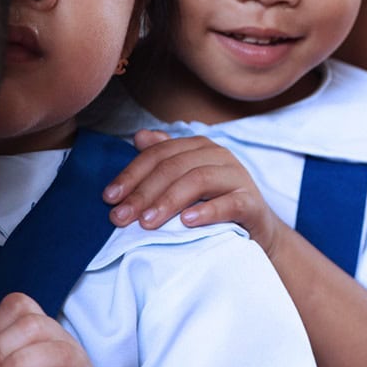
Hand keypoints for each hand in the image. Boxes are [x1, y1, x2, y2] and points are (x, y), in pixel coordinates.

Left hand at [103, 131, 283, 253]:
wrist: (257, 230)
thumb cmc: (215, 203)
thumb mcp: (186, 180)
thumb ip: (164, 158)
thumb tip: (139, 136)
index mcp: (199, 147)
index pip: (159, 154)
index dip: (131, 174)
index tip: (109, 198)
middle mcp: (219, 156)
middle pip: (174, 167)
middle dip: (143, 192)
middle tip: (121, 217)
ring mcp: (238, 177)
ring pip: (199, 180)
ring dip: (169, 201)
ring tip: (147, 222)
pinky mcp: (252, 202)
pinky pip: (230, 203)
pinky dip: (207, 211)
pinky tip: (187, 222)